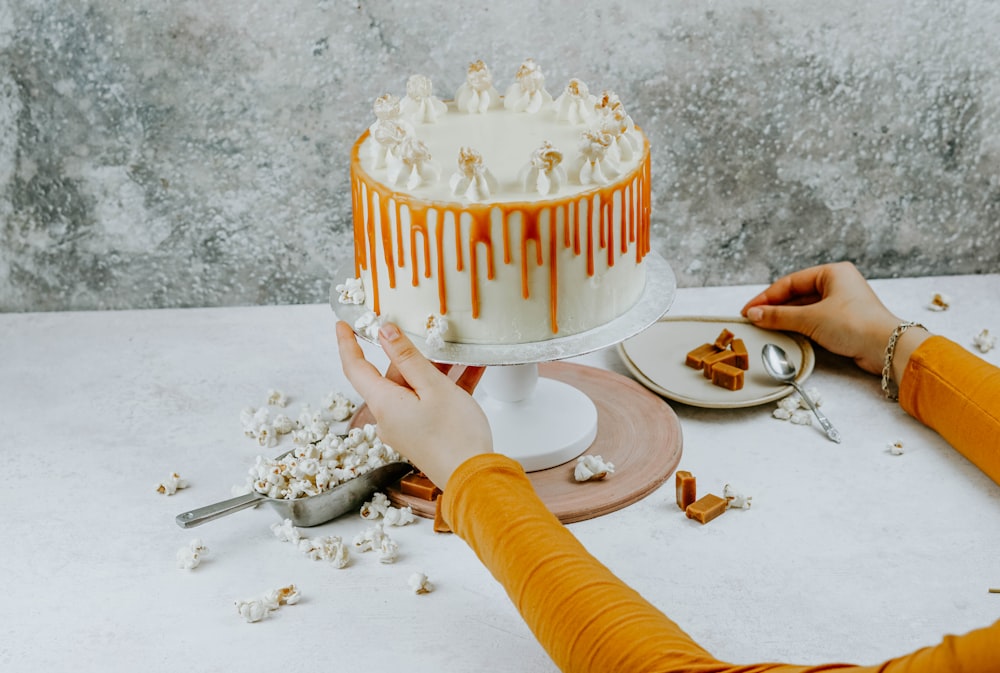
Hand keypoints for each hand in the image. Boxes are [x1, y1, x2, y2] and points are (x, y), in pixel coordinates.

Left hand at [335, 321, 491, 488]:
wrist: (476, 479)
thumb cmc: (456, 436)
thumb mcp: (433, 386)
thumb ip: (407, 357)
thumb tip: (385, 332)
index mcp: (384, 403)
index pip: (355, 367)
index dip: (348, 343)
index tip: (344, 324)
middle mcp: (390, 417)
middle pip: (392, 376)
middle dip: (411, 355)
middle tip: (431, 335)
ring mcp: (407, 427)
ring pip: (415, 387)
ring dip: (436, 369)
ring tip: (460, 353)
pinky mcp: (423, 434)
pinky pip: (430, 402)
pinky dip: (447, 386)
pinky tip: (470, 371)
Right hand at [740, 262, 912, 374]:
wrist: (886, 348)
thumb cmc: (857, 324)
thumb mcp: (811, 318)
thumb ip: (779, 316)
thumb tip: (755, 315)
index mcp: (832, 272)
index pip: (790, 282)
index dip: (766, 297)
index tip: (749, 310)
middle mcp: (837, 284)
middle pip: (796, 295)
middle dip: (774, 308)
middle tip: (754, 320)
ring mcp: (841, 303)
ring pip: (804, 308)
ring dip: (785, 318)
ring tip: (765, 328)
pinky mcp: (843, 322)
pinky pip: (813, 320)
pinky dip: (798, 326)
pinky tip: (785, 333)